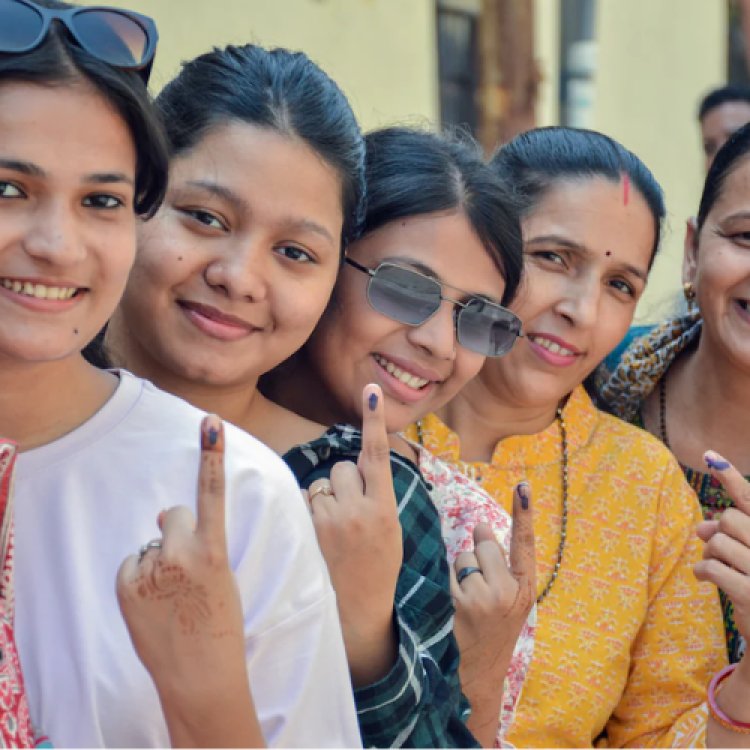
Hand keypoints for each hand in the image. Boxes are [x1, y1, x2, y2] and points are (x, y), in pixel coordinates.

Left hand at [116, 415, 262, 747]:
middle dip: (178, 532)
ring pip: (153, 542)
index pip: (212, 494)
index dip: (212, 456)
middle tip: (187, 571)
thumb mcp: (219, 577)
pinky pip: (133, 562)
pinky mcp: (127, 584)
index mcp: (214, 551)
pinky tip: (153, 602)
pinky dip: (140, 577)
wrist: (199, 672)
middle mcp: (181, 554)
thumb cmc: (217, 623)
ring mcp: (152, 570)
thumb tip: (162, 515)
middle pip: (175, 515)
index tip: (211, 424)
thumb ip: (196, 542)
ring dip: (159, 560)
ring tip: (171, 596)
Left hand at [307, 384, 401, 685]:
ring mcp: (328, 523)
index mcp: (383, 510)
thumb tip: (356, 468)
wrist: (357, 612)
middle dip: (342, 482)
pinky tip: (316, 536)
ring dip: (324, 498)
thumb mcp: (390, 531)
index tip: (370, 390)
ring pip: (320, 485)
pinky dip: (307, 512)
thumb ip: (376, 498)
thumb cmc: (377, 569)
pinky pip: (302, 503)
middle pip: (341, 468)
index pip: (377, 456)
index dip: (374, 421)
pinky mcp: (306, 533)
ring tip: (332, 530)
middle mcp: (356, 511)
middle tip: (348, 513)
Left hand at [452, 483, 535, 747]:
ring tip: (464, 600)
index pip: (524, 544)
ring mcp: (486, 598)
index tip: (523, 485)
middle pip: (484, 544)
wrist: (476, 677)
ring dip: (459, 570)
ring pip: (463, 556)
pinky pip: (449, 571)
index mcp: (525, 589)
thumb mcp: (507, 602)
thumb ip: (499, 566)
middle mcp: (509, 591)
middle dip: (476, 555)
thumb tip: (480, 528)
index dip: (524, 513)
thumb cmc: (489, 632)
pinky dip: (447, 581)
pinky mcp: (462, 603)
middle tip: (477, 586)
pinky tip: (452, 606)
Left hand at [694, 451, 749, 648]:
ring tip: (716, 566)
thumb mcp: (749, 558)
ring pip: (718, 542)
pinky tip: (704, 578)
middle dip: (717, 532)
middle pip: (729, 519)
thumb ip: (729, 537)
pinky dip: (702, 571)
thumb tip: (701, 528)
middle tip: (715, 546)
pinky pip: (711, 567)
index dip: (729, 477)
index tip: (709, 456)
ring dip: (710, 553)